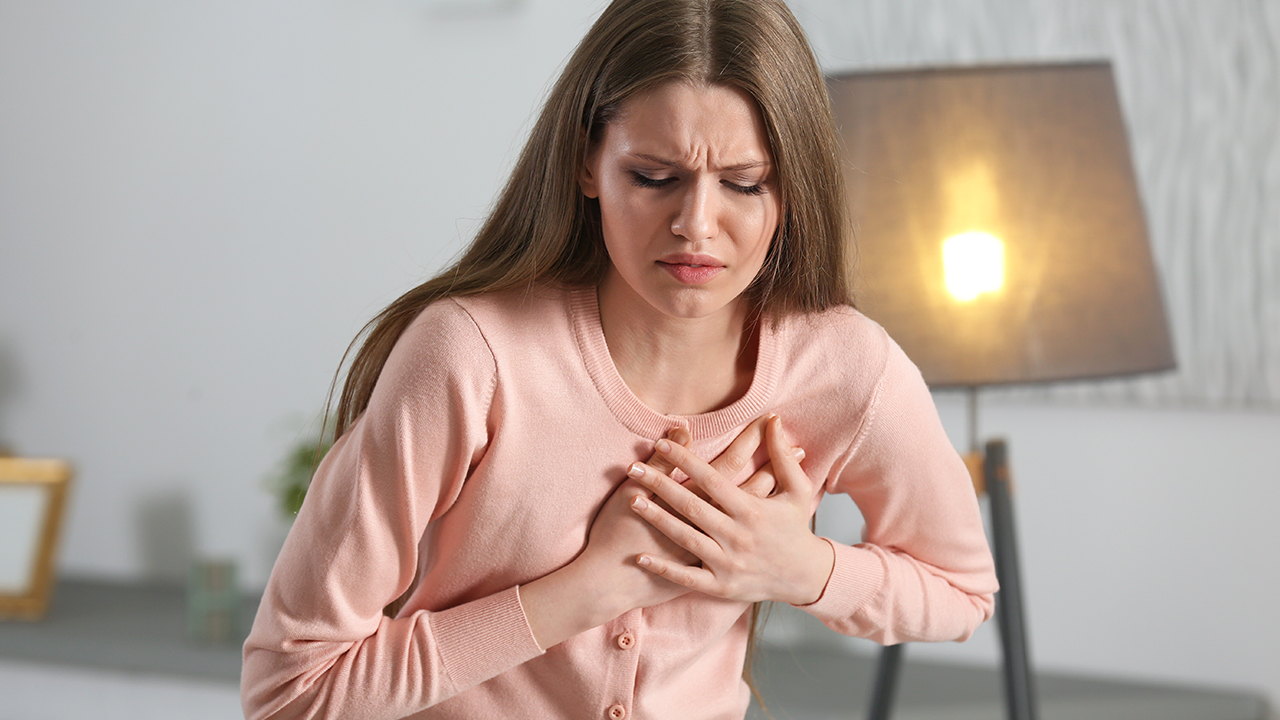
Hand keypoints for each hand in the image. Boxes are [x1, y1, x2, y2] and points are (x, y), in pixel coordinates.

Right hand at [521, 417, 789, 648]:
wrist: (609, 583)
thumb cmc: (617, 532)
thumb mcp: (634, 490)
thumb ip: (661, 461)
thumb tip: (682, 429)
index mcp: (691, 501)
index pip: (727, 465)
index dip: (748, 443)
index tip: (768, 423)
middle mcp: (709, 526)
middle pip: (748, 491)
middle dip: (773, 469)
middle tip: (799, 452)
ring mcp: (712, 551)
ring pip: (749, 521)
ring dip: (769, 500)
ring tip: (794, 484)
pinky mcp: (709, 573)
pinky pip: (743, 548)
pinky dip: (758, 533)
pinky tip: (770, 527)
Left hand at [626, 415, 833, 605]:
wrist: (806, 579)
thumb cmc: (796, 529)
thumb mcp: (797, 491)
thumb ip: (782, 456)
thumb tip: (774, 420)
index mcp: (752, 510)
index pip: (712, 478)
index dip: (685, 459)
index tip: (661, 441)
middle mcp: (738, 536)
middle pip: (692, 506)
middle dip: (661, 484)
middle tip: (633, 467)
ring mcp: (728, 563)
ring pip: (686, 538)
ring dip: (657, 519)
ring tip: (631, 500)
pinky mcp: (721, 587)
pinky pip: (687, 578)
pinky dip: (664, 569)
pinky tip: (639, 558)